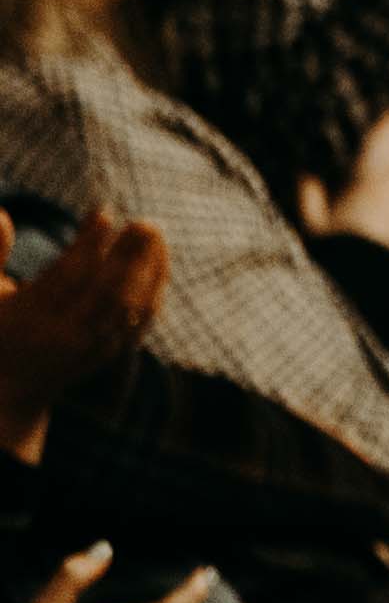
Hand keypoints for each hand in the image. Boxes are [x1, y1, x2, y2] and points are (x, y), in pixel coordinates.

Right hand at [0, 213, 163, 454]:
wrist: (10, 389)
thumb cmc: (0, 326)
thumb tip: (4, 213)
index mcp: (25, 317)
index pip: (64, 277)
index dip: (87, 244)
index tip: (103, 214)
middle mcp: (59, 336)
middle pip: (104, 292)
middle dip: (128, 254)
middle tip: (144, 222)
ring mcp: (88, 347)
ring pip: (128, 307)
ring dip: (148, 267)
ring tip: (154, 232)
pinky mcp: (109, 353)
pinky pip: (140, 320)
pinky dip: (154, 286)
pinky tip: (158, 257)